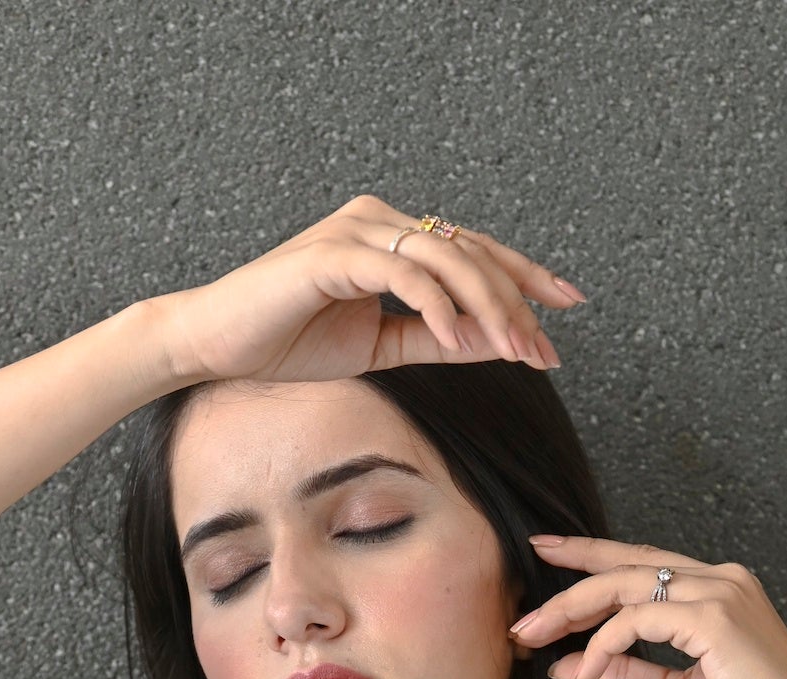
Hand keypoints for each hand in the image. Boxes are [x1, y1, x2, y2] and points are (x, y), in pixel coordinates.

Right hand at [154, 194, 584, 388]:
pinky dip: (436, 308)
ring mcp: (356, 231)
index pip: (473, 251)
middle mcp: (379, 221)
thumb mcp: (379, 348)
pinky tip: (459, 340)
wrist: (219, 345)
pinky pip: (402, 274)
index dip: (524, 278)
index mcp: (392, 238)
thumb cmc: (290, 343)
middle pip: (470, 251)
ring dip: (487, 307)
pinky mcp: (331, 252)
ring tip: (514, 349)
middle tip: (547, 348)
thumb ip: (435, 340)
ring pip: (445, 257)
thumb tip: (496, 343)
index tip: (567, 308)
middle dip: (517, 301)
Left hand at [510, 535, 786, 678]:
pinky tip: (589, 667)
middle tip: (523, 614)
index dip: (590, 558)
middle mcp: (719, 579)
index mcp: (716, 589)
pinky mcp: (714, 617)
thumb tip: (567, 667)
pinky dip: (606, 641)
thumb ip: (625, 674)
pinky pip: (639, 618)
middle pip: (625, 564)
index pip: (641, 563)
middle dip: (567, 584)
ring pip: (625, 584)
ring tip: (534, 636)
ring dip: (572, 610)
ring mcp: (719, 592)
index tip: (546, 556)